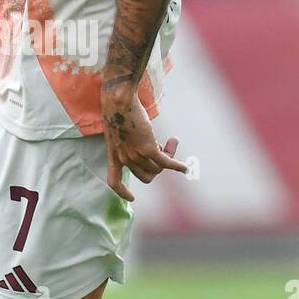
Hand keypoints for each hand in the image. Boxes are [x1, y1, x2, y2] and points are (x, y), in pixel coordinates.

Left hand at [101, 87, 186, 201]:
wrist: (120, 101)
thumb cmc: (117, 108)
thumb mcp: (118, 129)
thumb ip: (128, 141)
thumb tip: (150, 146)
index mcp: (113, 154)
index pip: (114, 181)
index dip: (122, 192)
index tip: (132, 198)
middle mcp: (124, 158)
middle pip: (146, 175)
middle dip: (157, 168)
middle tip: (164, 150)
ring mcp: (136, 155)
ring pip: (158, 168)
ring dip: (168, 158)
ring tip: (172, 142)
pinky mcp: (148, 148)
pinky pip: (166, 162)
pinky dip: (177, 166)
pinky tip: (185, 168)